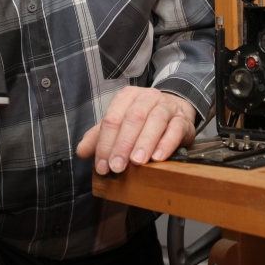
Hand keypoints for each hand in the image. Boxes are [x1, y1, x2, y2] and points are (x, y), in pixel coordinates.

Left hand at [76, 86, 195, 174]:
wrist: (175, 111)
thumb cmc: (143, 121)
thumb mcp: (119, 126)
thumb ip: (99, 137)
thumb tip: (81, 152)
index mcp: (127, 97)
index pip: (112, 119)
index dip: (105, 143)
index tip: (103, 166)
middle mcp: (147, 97)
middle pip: (132, 118)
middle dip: (123, 144)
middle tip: (117, 167)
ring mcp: (166, 106)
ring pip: (155, 120)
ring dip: (144, 142)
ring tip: (137, 162)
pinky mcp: (182, 119)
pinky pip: (175, 128)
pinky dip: (166, 143)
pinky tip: (158, 158)